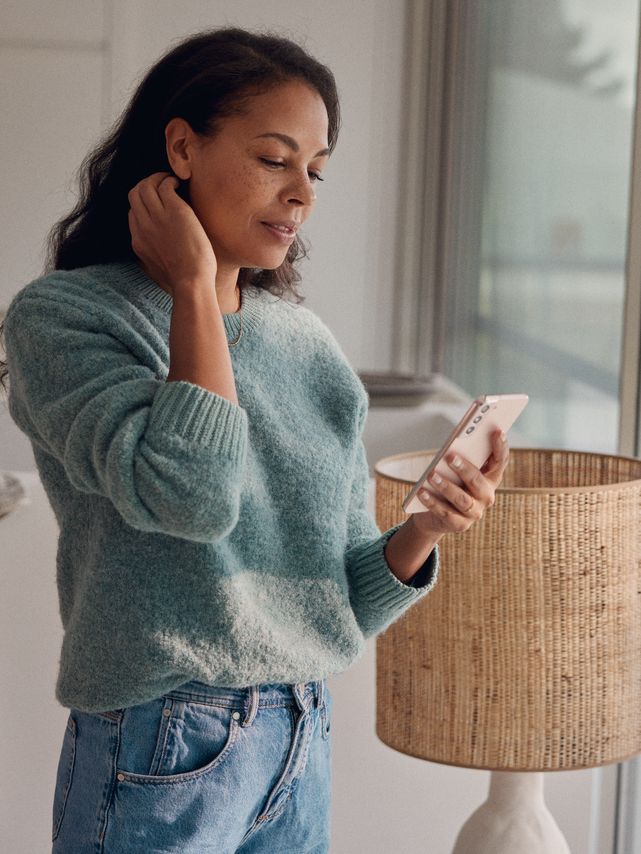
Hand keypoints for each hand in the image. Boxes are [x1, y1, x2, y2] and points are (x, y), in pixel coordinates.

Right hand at [127, 172, 216, 296]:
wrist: (191, 282)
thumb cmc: (183, 281)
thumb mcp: (158, 270)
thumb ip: (153, 257)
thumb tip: (159, 255)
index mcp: (138, 241)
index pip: (132, 212)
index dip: (143, 204)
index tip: (157, 202)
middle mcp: (143, 227)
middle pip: (134, 194)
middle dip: (146, 184)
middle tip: (162, 184)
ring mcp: (157, 218)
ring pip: (146, 186)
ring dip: (158, 178)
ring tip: (171, 181)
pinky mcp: (175, 211)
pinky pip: (165, 185)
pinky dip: (170, 180)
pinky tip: (180, 184)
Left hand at [411, 429, 509, 538]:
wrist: (435, 515)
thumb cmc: (448, 483)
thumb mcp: (456, 470)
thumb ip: (460, 457)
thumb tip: (454, 443)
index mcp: (490, 478)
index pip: (500, 461)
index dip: (501, 447)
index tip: (496, 431)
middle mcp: (487, 496)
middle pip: (477, 481)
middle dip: (464, 468)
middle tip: (450, 456)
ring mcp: (474, 512)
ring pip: (462, 499)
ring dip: (446, 486)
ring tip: (431, 475)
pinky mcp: (459, 525)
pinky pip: (445, 513)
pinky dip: (432, 502)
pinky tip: (421, 492)